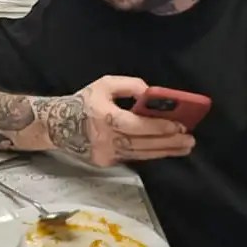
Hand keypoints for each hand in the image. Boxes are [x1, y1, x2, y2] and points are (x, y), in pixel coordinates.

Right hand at [61, 75, 195, 167]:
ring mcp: (105, 154)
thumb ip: (130, 86)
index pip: (136, 125)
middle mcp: (105, 138)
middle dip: (169, 142)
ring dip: (164, 151)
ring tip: (184, 147)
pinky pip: (133, 157)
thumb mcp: (105, 84)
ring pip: (141, 154)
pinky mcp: (105, 163)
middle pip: (142, 144)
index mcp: (103, 116)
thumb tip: (153, 95)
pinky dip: (150, 153)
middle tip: (190, 140)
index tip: (180, 125)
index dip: (159, 127)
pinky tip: (165, 149)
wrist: (56, 125)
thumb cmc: (84, 101)